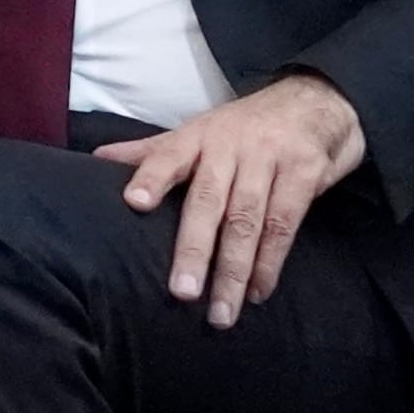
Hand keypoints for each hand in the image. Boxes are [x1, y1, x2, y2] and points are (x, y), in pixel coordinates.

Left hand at [95, 73, 368, 329]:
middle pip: (208, 199)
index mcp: (197, 136)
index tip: (134, 202)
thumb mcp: (198, 132)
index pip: (168, 154)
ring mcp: (269, 158)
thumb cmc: (245, 127)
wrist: (315, 99)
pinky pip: (284, 223)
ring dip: (234, 270)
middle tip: (182, 292)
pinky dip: (270, 262)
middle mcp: (230, 145)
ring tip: (221, 312)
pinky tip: (258, 291)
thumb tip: (98, 160)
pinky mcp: (304, 173)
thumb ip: (153, 153)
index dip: (151, 177)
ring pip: (247, 220)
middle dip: (194, 247)